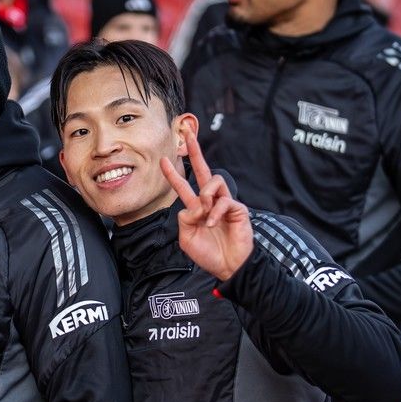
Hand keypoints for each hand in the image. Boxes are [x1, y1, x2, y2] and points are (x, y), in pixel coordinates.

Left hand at [161, 134, 251, 281]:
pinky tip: (213, 223)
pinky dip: (215, 212)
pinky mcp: (237, 208)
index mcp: (196, 209)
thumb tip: (195, 204)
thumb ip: (185, 218)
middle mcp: (210, 202)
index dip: (173, 174)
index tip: (163, 161)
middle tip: (188, 134)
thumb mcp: (186, 238)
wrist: (228, 267)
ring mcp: (224, 203)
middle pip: (203, 171)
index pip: (183, 186)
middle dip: (195, 152)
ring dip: (205, 194)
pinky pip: (223, 201)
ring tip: (204, 211)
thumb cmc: (208, 255)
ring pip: (213, 181)